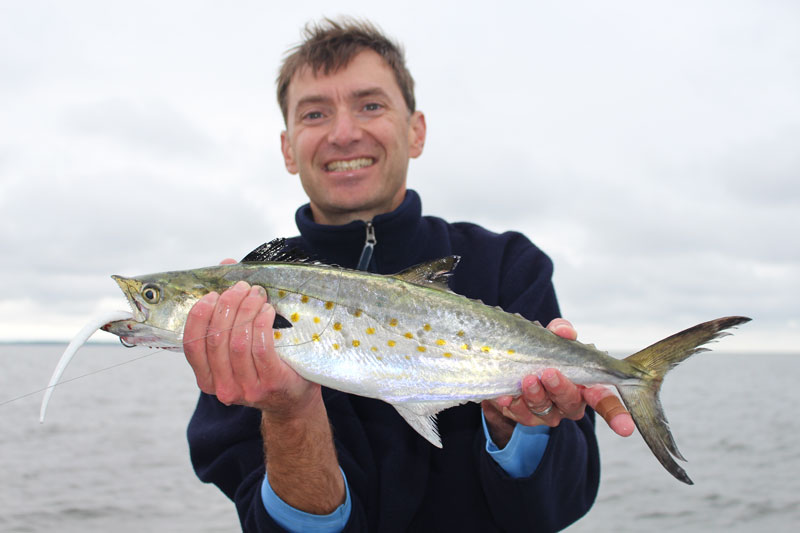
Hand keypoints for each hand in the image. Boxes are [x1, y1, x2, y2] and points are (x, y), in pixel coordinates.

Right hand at [183, 263, 318, 415]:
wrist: (293, 399)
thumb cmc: (263, 365)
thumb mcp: (239, 343)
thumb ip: (227, 308)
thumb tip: (226, 265)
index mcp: (207, 378)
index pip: (192, 344)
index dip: (200, 315)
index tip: (213, 294)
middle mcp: (222, 387)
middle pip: (217, 338)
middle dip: (228, 306)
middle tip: (242, 288)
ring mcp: (247, 388)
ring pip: (238, 342)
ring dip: (246, 311)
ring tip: (257, 295)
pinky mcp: (271, 383)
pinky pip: (261, 348)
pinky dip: (261, 324)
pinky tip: (267, 311)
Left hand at [482, 318, 634, 446]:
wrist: (508, 364)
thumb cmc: (543, 352)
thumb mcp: (552, 339)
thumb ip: (560, 332)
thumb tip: (564, 331)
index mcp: (584, 386)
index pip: (605, 402)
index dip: (616, 415)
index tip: (625, 428)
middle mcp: (567, 404)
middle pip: (570, 403)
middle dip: (560, 389)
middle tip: (550, 373)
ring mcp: (544, 413)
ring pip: (543, 410)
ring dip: (535, 396)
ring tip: (526, 380)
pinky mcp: (520, 416)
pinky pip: (516, 414)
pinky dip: (510, 404)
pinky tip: (504, 396)